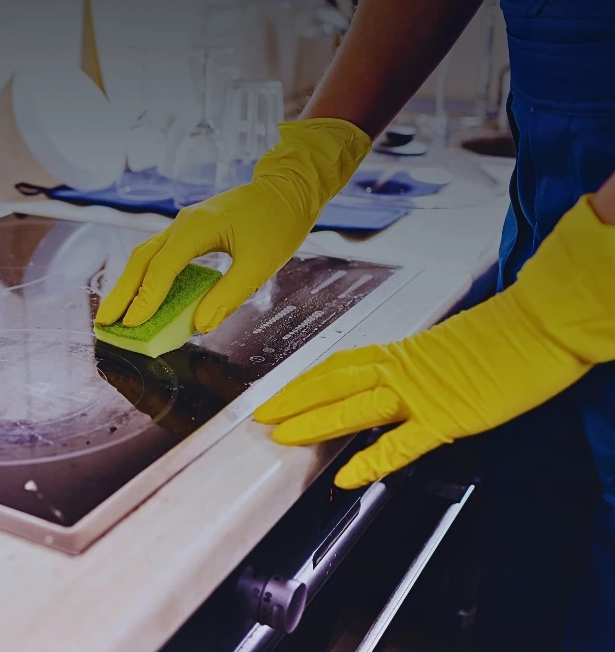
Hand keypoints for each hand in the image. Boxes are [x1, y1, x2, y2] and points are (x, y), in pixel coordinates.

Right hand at [95, 119, 370, 332]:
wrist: (288, 189)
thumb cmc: (277, 222)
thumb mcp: (259, 265)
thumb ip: (228, 296)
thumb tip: (201, 325)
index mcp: (197, 228)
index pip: (162, 268)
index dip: (146, 299)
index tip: (132, 324)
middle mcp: (183, 223)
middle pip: (141, 260)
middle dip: (121, 292)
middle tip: (104, 322)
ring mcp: (183, 225)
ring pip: (146, 256)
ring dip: (129, 285)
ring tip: (115, 313)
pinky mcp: (189, 231)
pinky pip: (160, 255)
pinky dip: (147, 277)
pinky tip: (142, 296)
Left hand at [256, 193, 614, 489]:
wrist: (540, 324)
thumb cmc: (502, 335)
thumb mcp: (445, 349)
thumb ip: (414, 367)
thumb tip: (393, 383)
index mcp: (400, 352)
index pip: (337, 367)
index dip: (304, 382)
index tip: (277, 393)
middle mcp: (401, 370)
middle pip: (333, 383)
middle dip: (292, 400)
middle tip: (260, 415)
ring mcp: (421, 395)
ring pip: (354, 407)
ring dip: (314, 422)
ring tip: (283, 436)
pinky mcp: (447, 418)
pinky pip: (401, 444)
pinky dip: (372, 460)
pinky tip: (348, 477)